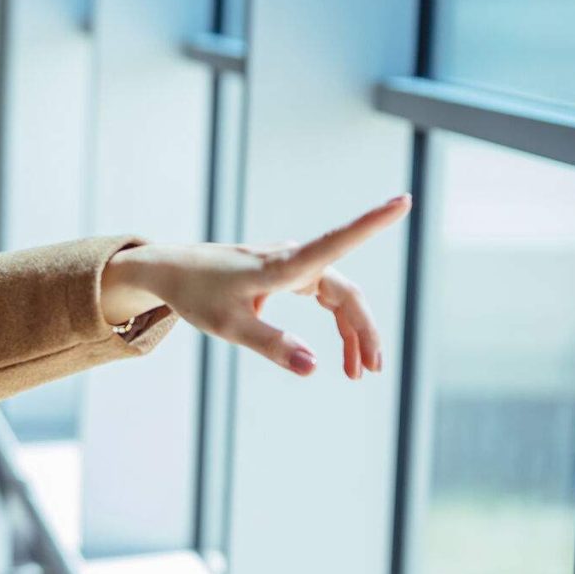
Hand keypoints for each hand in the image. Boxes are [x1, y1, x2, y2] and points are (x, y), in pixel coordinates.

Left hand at [100, 194, 410, 378]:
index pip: (336, 242)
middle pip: (347, 293)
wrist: (170, 271)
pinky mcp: (288, 273)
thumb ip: (271, 346)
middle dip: (364, 331)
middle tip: (371, 371)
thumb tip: (314, 368)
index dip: (372, 223)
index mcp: (281, 265)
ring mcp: (293, 264)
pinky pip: (326, 298)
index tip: (404, 201)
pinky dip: (338, 325)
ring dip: (354, 333)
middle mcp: (293, 258)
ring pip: (340, 298)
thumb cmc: (196, 294)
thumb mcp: (228, 326)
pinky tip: (342, 355)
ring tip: (358, 372)